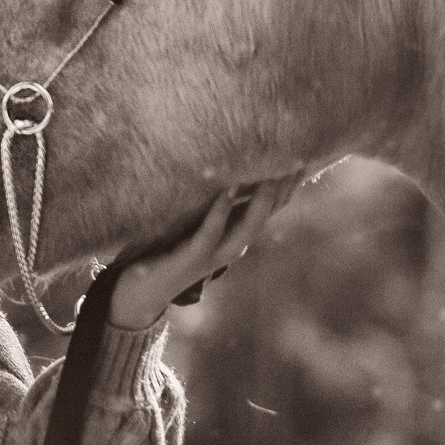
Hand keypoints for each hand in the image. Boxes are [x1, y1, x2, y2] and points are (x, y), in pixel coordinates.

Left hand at [104, 173, 300, 332]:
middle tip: (296, 157)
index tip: (302, 154)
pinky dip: (220, 210)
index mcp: (236, 235)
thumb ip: (215, 202)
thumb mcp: (197, 223)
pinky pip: (210, 232)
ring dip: (260, 201)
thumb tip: (229, 169)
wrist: (142, 290)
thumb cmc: (168, 249)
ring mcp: (215, 255)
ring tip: (270, 172)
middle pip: (267, 214)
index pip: (271, 206)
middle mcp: (233, 245)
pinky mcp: (192, 258)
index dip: (287, 183)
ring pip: (247, 227)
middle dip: (282, 188)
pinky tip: (227, 189)